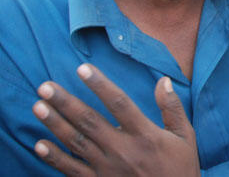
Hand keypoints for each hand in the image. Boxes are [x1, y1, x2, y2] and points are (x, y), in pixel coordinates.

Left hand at [32, 64, 199, 176]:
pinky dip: (54, 158)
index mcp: (145, 135)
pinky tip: (39, 144)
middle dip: (65, 103)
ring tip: (38, 106)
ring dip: (54, 124)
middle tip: (45, 87)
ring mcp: (107, 169)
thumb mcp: (184, 137)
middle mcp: (123, 150)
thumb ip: (172, 108)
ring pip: (76, 142)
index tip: (82, 69)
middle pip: (89, 121)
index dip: (100, 85)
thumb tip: (163, 81)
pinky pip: (71, 170)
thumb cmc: (179, 169)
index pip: (119, 104)